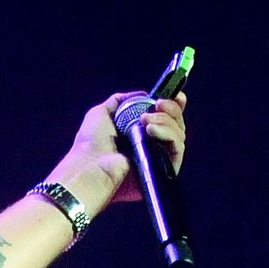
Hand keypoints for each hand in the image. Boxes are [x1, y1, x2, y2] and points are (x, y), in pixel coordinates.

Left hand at [53, 87, 187, 214]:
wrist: (90, 166)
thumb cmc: (91, 143)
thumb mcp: (101, 112)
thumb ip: (121, 101)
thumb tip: (143, 95)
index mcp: (139, 134)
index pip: (165, 118)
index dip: (174, 106)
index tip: (174, 95)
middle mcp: (151, 146)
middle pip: (176, 124)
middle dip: (171, 109)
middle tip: (158, 105)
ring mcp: (158, 159)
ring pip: (178, 135)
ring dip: (166, 121)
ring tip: (146, 121)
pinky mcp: (163, 172)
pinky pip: (177, 150)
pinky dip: (169, 135)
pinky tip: (151, 130)